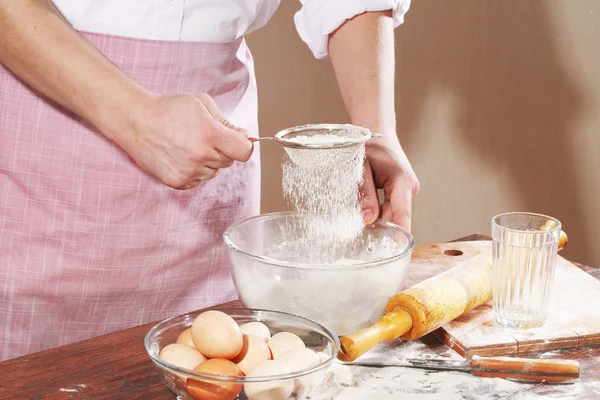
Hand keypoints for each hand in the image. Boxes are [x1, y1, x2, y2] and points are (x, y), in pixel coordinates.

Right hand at [119, 92, 252, 189]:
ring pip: (214, 172)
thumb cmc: (169, 109)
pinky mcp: (177, 181)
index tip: (237, 140)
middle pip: (229, 162)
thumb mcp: (202, 104)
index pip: (244, 151)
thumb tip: (244, 136)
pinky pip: (198, 181)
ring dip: (208, 161)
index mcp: (210, 134)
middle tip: (204, 137)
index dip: (243, 145)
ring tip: (189, 145)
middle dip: (222, 150)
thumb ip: (226, 121)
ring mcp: (188, 171)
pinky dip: (195, 171)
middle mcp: (200, 155)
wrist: (136, 120)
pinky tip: (181, 156)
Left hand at [360, 140, 419, 231]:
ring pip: (391, 213)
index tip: (399, 248)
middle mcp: (408, 187)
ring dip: (377, 219)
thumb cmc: (369, 145)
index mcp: (402, 180)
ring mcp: (405, 191)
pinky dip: (377, 212)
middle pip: (396, 216)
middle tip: (362, 239)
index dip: (400, 232)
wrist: (376, 132)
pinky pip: (389, 207)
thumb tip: (368, 219)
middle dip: (381, 228)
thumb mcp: (362, 167)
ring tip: (360, 221)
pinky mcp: (399, 192)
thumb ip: (365, 194)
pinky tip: (365, 214)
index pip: (403, 212)